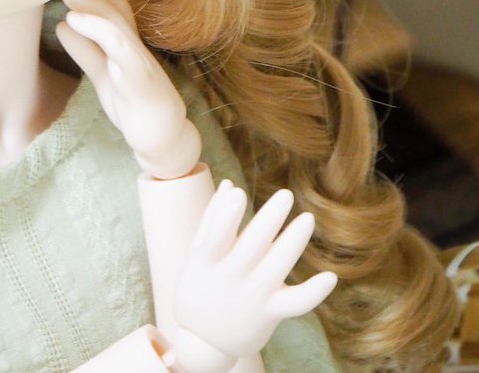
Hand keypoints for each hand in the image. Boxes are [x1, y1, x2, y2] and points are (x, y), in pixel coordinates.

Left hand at [55, 0, 199, 178]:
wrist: (163, 142)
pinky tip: (78, 25)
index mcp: (128, 50)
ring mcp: (142, 65)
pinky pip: (124, 53)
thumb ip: (86, 52)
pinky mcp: (143, 83)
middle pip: (117, 15)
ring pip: (120, 29)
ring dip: (94, 11)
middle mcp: (136, 52)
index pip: (117, 13)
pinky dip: (101, 33)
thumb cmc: (135, 107)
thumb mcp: (104, 76)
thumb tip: (63, 26)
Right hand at [171, 181, 337, 367]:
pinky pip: (296, 303)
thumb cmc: (199, 287)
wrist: (204, 341)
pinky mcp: (269, 313)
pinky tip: (330, 276)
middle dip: (270, 218)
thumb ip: (212, 219)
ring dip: (294, 241)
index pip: (214, 237)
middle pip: (252, 245)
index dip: (225, 216)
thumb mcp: (195, 255)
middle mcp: (228, 278)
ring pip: (277, 266)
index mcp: (205, 261)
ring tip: (307, 218)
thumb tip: (229, 185)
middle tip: (286, 194)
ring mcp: (251, 296)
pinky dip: (314, 292)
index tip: (238, 194)